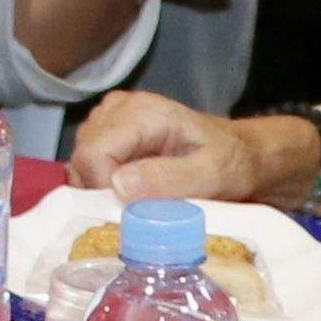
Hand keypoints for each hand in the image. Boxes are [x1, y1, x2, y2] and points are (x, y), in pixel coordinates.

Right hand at [66, 88, 271, 207]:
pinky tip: (130, 190)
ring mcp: (111, 117)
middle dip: (101, 191)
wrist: (240, 154)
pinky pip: (87, 161)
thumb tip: (118, 185)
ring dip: (100, 188)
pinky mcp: (109, 130)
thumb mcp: (211, 175)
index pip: (93, 153)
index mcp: (143, 113)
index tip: (130, 213)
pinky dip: (101, 182)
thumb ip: (167, 179)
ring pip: (80, 160)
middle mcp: (120, 108)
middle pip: (82, 157)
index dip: (103, 189)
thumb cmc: (231, 164)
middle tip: (136, 211)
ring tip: (138, 200)